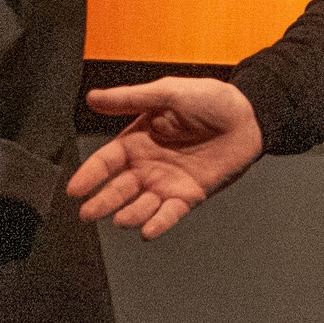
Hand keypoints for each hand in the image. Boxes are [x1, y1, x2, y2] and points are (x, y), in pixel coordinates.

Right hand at [66, 77, 263, 238]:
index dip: (90, 175)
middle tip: (87, 213)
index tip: (75, 189)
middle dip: (102, 201)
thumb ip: (130, 99)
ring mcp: (168, 182)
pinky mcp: (189, 195)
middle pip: (118, 188)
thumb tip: (93, 97)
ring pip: (141, 204)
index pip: (106, 161)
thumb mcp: (166, 93)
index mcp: (137, 139)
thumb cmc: (209, 99)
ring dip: (129, 214)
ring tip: (119, 219)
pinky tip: (147, 230)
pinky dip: (159, 223)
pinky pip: (170, 213)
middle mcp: (148, 165)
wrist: (248, 115)